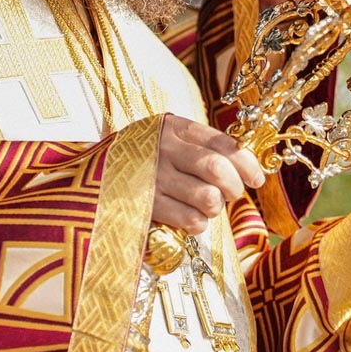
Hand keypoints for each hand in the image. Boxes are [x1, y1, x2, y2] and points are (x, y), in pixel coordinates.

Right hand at [152, 114, 265, 233]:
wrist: (93, 174)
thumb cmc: (150, 157)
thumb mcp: (173, 139)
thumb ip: (205, 146)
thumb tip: (249, 169)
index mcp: (175, 128)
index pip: (222, 142)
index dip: (247, 163)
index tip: (257, 178)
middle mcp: (164, 150)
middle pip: (217, 169)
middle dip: (233, 186)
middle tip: (230, 193)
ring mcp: (153, 179)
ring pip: (207, 198)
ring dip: (215, 207)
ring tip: (207, 205)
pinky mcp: (145, 207)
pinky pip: (190, 220)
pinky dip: (199, 223)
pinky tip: (191, 217)